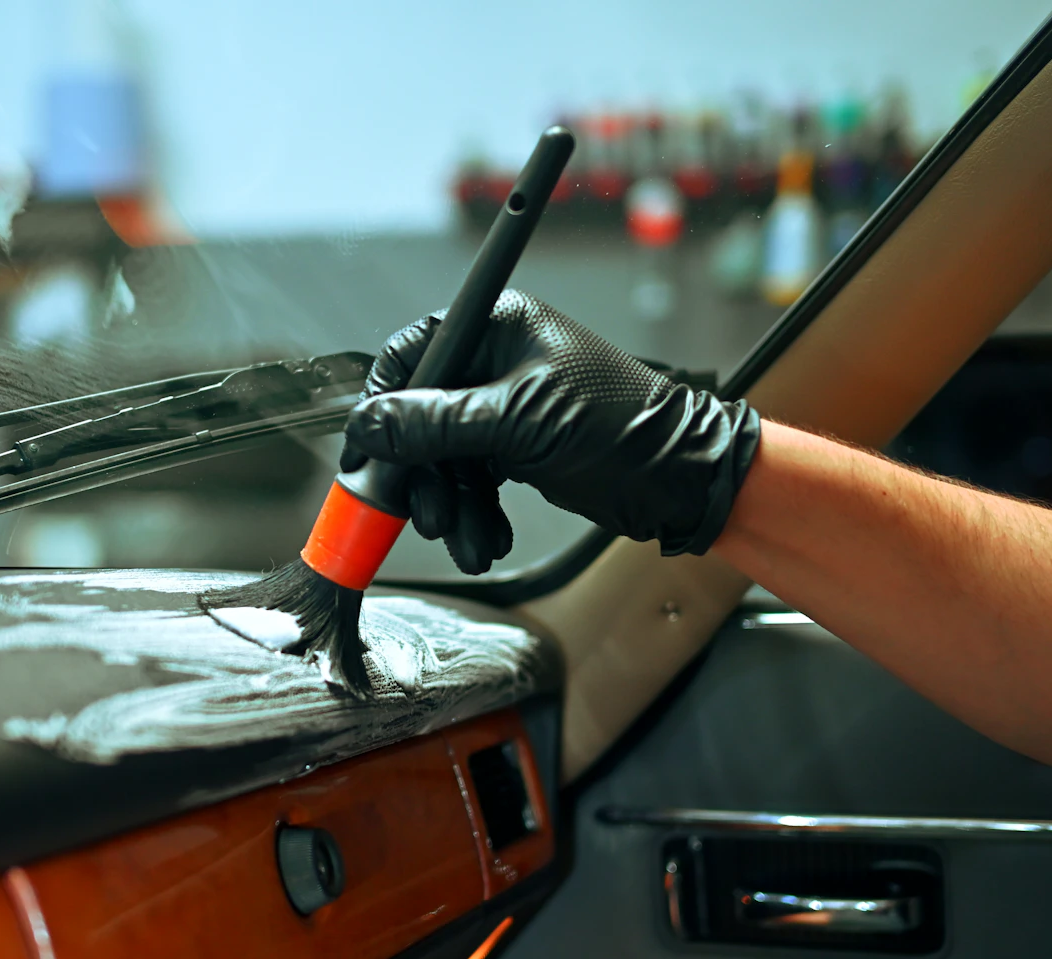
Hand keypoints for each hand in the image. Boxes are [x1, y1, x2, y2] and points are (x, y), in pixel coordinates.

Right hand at [342, 290, 760, 563]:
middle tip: (423, 515)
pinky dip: (475, 512)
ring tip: (465, 540)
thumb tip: (370, 426)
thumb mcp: (517, 424)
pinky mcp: (519, 446)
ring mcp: (508, 406)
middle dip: (423, 474)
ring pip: (447, 457)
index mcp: (498, 326)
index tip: (372, 453)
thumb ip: (436, 424)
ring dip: (450, 505)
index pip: (413, 354)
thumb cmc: (621, 427)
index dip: (386, 406)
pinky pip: (474, 479)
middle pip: (423, 416)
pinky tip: (487, 538)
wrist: (681, 477)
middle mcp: (498, 360)